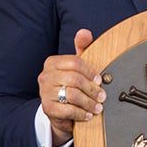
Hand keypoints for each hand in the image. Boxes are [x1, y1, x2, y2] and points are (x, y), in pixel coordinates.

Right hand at [36, 28, 104, 146]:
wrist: (60, 111)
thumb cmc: (71, 85)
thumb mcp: (77, 67)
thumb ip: (82, 49)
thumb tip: (84, 32)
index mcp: (53, 62)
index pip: (75, 62)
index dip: (91, 72)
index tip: (100, 80)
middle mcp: (45, 76)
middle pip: (75, 79)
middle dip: (92, 89)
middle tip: (102, 96)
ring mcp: (44, 92)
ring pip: (72, 95)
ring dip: (89, 102)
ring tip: (98, 107)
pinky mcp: (47, 108)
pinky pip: (68, 109)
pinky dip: (81, 113)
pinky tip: (88, 114)